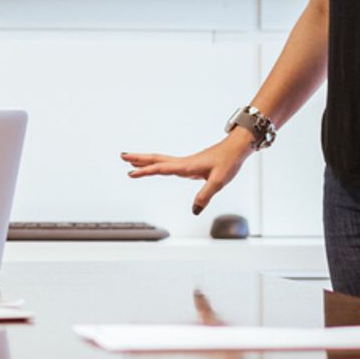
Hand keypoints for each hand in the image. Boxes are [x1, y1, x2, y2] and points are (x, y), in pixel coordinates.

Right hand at [122, 133, 253, 213]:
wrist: (237, 148)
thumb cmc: (229, 161)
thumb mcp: (219, 181)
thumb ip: (205, 196)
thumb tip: (194, 210)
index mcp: (186, 166)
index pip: (161, 168)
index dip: (145, 171)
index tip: (131, 173)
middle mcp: (183, 163)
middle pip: (156, 159)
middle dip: (138, 159)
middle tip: (122, 156)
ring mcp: (186, 163)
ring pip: (161, 160)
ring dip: (145, 160)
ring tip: (131, 160)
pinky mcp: (190, 165)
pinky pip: (168, 163)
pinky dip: (157, 164)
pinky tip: (157, 167)